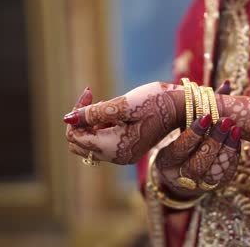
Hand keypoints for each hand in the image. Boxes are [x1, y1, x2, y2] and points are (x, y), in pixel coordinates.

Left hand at [64, 82, 184, 164]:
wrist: (182, 107)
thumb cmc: (157, 102)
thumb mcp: (124, 104)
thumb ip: (93, 112)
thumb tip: (67, 118)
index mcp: (115, 147)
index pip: (76, 136)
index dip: (76, 115)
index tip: (89, 93)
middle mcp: (117, 157)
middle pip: (79, 144)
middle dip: (80, 121)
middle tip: (93, 99)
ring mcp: (123, 155)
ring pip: (90, 143)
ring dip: (91, 123)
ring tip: (109, 105)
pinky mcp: (128, 149)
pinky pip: (103, 141)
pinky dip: (102, 126)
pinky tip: (114, 112)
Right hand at [154, 80, 241, 198]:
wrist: (182, 176)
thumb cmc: (182, 142)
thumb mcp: (183, 127)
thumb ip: (202, 107)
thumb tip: (226, 84)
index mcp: (167, 161)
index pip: (180, 149)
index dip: (194, 133)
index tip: (206, 116)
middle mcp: (181, 177)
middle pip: (199, 161)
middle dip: (214, 140)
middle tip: (226, 121)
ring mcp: (200, 184)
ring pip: (215, 169)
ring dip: (227, 148)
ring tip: (235, 129)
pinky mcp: (217, 185)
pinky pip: (227, 172)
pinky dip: (233, 155)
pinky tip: (237, 139)